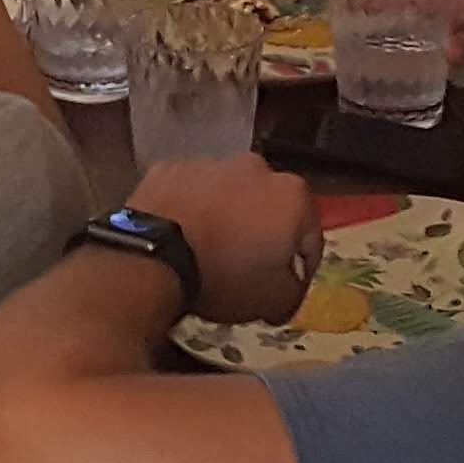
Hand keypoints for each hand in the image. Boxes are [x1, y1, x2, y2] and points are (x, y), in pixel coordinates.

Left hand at [128, 152, 321, 324]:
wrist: (153, 256)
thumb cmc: (224, 276)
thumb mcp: (274, 300)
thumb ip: (293, 290)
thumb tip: (288, 284)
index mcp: (292, 195)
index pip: (310, 238)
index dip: (301, 269)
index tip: (287, 289)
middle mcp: (256, 167)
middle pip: (269, 208)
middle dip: (263, 234)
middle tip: (247, 267)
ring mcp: (210, 162)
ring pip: (228, 195)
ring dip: (227, 217)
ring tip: (209, 250)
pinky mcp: (170, 167)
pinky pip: (190, 192)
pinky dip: (191, 209)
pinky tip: (181, 235)